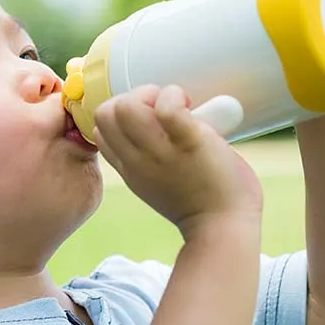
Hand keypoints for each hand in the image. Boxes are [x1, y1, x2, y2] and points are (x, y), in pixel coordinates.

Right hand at [92, 84, 262, 236]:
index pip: (100, 131)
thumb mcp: (159, 185)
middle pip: (104, 112)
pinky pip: (166, 108)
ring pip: (125, 106)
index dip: (121, 114)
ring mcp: (159, 152)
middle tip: (163, 110)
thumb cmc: (205, 207)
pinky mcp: (188, 142)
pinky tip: (190, 108)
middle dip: (132, 98)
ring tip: (178, 107)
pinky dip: (175, 97)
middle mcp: (136, 160)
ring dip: (152, 95)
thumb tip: (167, 128)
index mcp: (130, 169)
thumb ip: (153, 160)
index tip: (151, 120)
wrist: (224, 229)